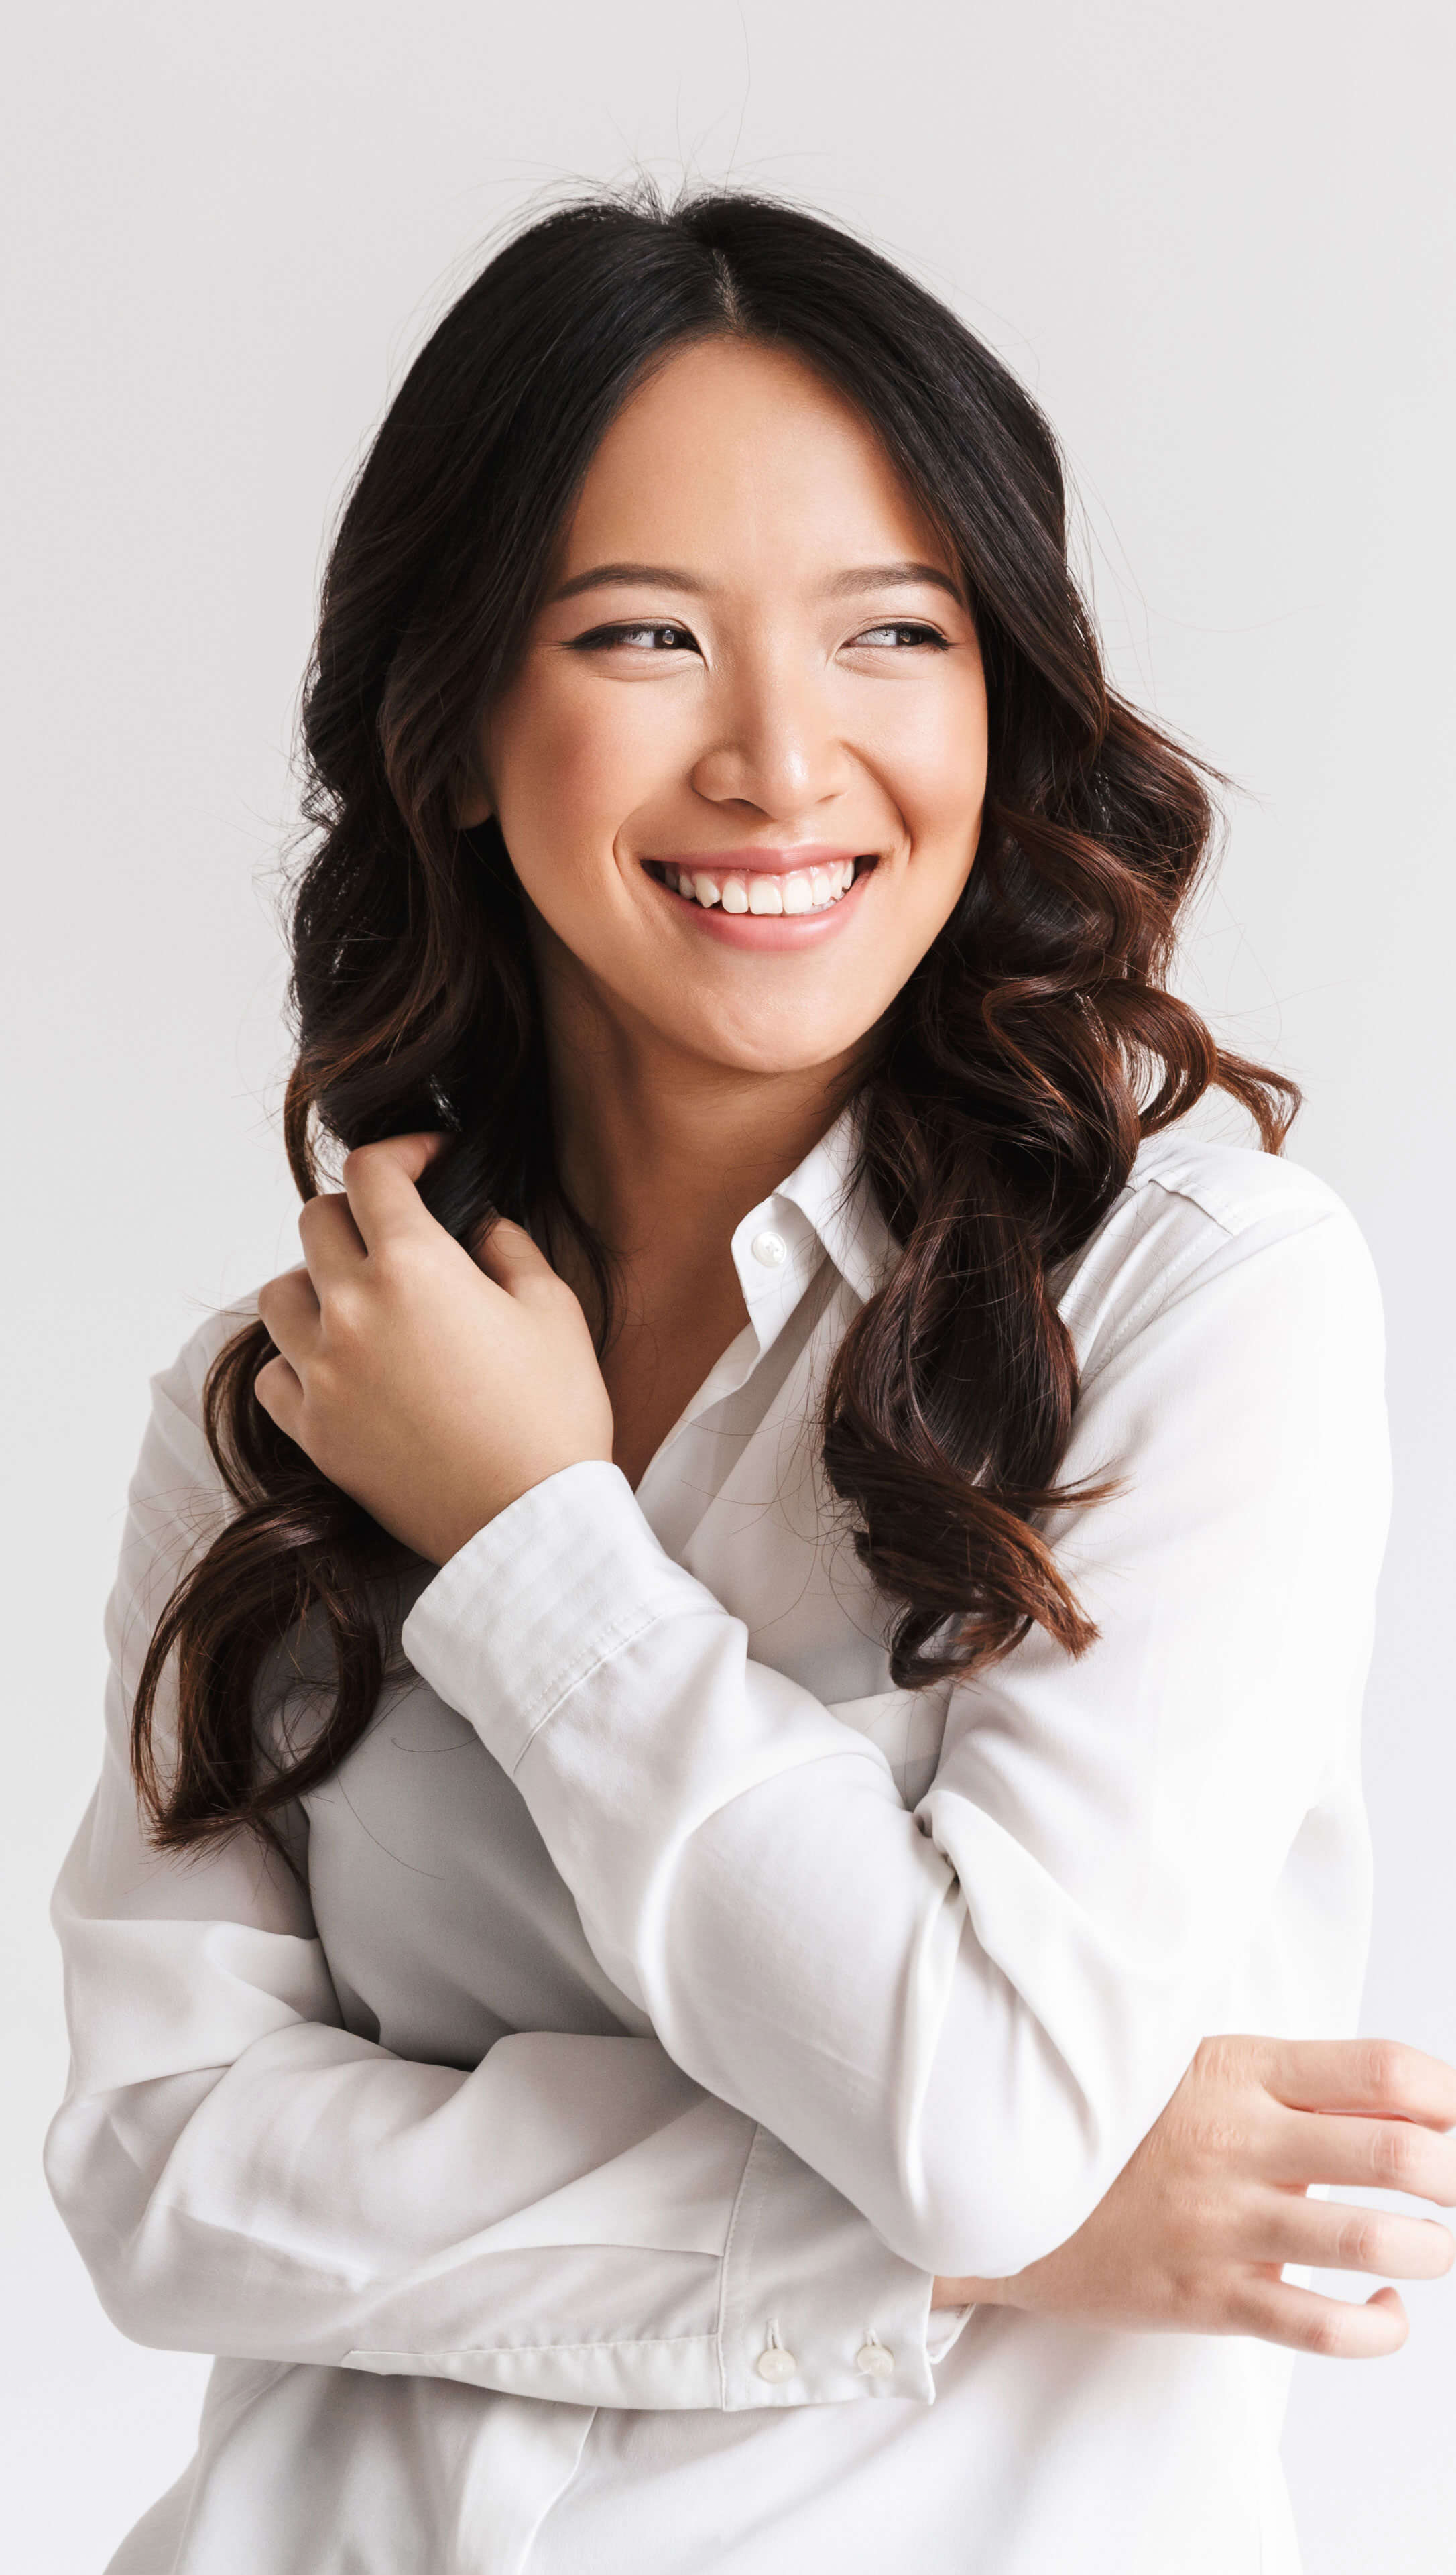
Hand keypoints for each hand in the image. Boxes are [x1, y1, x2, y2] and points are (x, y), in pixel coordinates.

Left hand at [254, 1134, 614, 1562]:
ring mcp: (322, 1373)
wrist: (528, 1524)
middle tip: (396, 1233)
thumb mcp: (553, 1309)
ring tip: (360, 1303)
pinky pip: (273, 1374)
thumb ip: (509, 1247)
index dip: (402, 1151)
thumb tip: (477, 1224)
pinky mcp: (313, 1431)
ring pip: (279, 1295)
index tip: (427, 1162)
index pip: (372, 1172)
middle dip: (357, 1213)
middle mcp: (351, 1310)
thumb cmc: (552, 1416)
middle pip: (315, 1223)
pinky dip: (297, 1360)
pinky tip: (338, 1366)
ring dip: (316, 1284)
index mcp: (413, 1265)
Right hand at [932, 2035, 1455, 2357]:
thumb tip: (1407, 2104)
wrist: (1004, 2189)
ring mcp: (1222, 2220)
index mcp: (1237, 2070)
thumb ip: (1288, 2083)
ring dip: (1430, 2250)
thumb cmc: (1119, 2125)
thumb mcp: (1193, 2068)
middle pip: (1396, 2154)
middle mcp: (1236, 2140)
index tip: (1455, 2116)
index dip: (1445, 2096)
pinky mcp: (1207, 2295)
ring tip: (1431, 2247)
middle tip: (1454, 2185)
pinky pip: (1321, 2326)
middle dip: (1454, 2177)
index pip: (1379, 2072)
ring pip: (1371, 2241)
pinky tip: (1383, 2312)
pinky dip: (1378, 2327)